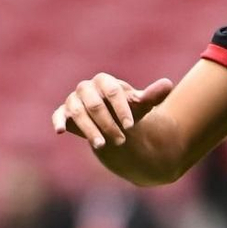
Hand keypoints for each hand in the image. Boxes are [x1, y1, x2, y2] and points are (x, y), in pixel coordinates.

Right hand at [51, 74, 174, 148]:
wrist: (110, 121)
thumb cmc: (126, 110)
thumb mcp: (140, 105)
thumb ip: (152, 95)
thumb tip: (168, 84)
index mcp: (104, 81)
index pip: (112, 91)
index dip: (121, 108)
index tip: (131, 126)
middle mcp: (86, 88)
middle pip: (95, 105)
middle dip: (108, 123)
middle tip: (122, 141)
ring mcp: (73, 100)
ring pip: (78, 113)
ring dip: (90, 130)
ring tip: (102, 146)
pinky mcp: (63, 112)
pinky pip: (58, 115)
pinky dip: (58, 121)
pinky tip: (61, 131)